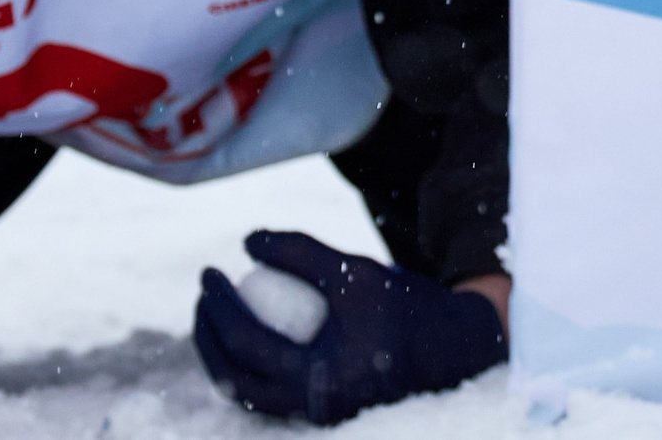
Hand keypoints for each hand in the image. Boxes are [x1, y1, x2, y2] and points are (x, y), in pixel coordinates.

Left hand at [194, 231, 507, 424]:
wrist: (457, 351)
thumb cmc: (407, 308)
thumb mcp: (353, 271)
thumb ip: (299, 253)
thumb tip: (248, 241)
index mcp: (320, 381)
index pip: (247, 344)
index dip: (219, 306)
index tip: (209, 274)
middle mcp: (314, 411)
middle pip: (235, 383)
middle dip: (208, 339)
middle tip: (204, 298)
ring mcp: (318, 419)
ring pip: (248, 397)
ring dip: (223, 357)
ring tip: (216, 316)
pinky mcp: (324, 415)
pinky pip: (269, 398)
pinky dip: (248, 369)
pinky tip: (245, 336)